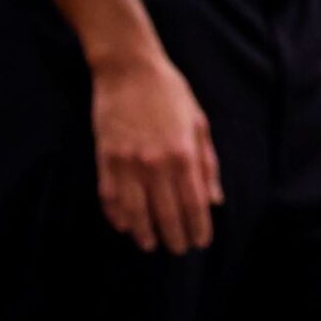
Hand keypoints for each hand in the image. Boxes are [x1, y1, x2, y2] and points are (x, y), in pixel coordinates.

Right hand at [90, 49, 221, 252]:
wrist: (130, 70)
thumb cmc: (170, 94)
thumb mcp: (199, 123)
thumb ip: (207, 164)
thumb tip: (214, 199)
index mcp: (184, 153)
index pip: (194, 203)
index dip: (198, 227)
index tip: (200, 242)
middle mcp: (157, 163)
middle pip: (166, 212)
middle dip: (174, 236)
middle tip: (178, 250)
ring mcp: (128, 162)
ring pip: (136, 211)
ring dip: (143, 233)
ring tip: (150, 245)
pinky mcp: (106, 159)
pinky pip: (110, 196)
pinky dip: (117, 215)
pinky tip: (124, 226)